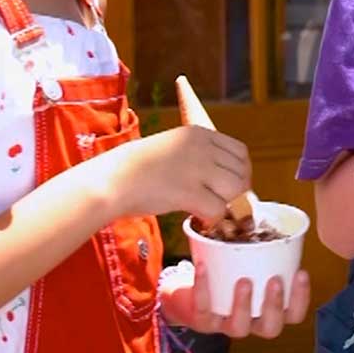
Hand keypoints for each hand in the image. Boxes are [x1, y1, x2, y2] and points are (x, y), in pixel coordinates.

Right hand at [112, 126, 250, 224]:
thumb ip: (200, 156)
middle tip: (222, 202)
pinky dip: (212, 218)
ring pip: (235, 190)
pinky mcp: (189, 192)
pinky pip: (218, 209)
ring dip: (226, 204)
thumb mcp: (173, 147)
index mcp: (199, 134)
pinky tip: (199, 218)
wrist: (112, 179)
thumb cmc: (137, 168)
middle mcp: (202, 147)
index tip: (232, 185)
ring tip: (209, 209)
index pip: (240, 152)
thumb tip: (227, 179)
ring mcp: (196, 168)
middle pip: (241, 172)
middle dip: (237, 191)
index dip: (241, 172)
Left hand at [159, 261, 312, 339]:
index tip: (301, 272)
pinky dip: (204, 288)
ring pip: (239, 327)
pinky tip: (203, 266)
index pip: (293, 314)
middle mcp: (251, 322)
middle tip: (275, 280)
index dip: (300, 298)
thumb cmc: (225, 269)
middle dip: (275, 305)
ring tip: (244, 280)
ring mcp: (225, 325)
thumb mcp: (246, 260)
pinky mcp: (202, 321)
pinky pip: (204, 309)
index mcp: (268, 310)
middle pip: (271, 327)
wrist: (188, 289)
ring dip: (244, 304)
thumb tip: (265, 211)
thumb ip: (260, 248)